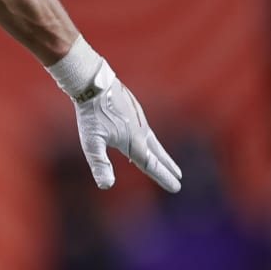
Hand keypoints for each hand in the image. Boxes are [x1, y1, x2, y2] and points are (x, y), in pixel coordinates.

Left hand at [48, 37, 180, 192]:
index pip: (151, 165)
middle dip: (167, 166)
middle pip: (157, 153)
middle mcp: (141, 130)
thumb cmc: (91, 113)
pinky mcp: (133, 108)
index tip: (176, 187)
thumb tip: (106, 186)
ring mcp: (139, 118)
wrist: (94, 82)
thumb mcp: (91, 142)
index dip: (163, 177)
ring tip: (164, 160)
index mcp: (134, 141)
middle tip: (179, 176)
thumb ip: (99, 164)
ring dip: (161, 152)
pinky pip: (144, 128)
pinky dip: (150, 139)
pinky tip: (142, 138)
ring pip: (152, 139)